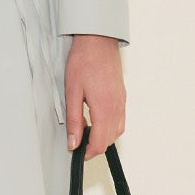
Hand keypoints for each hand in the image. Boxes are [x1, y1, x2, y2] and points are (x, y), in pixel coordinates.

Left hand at [64, 34, 124, 157]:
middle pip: (110, 140)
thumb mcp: (72, 92)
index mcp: (104, 108)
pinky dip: (110, 126)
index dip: (88, 153)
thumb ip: (74, 120)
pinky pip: (120, 119)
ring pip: (117, 131)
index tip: (78, 152)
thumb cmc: (84, 61)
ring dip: (104, 137)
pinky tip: (98, 121)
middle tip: (79, 142)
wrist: (98, 41)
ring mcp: (122, 102)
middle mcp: (117, 107)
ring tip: (87, 133)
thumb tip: (73, 142)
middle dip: (95, 146)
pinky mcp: (122, 96)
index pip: (100, 143)